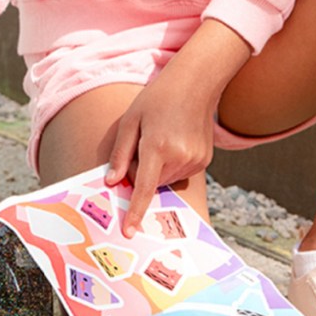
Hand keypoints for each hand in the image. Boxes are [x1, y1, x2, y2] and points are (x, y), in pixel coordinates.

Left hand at [105, 19, 251, 237]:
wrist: (195, 84)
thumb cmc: (156, 99)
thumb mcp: (130, 121)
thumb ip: (120, 153)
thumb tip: (112, 181)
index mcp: (158, 147)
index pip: (144, 188)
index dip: (135, 211)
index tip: (129, 232)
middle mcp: (180, 157)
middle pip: (151, 183)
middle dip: (141, 172)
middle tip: (142, 144)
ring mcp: (195, 160)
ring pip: (165, 180)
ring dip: (156, 169)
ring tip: (159, 138)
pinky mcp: (203, 161)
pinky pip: (178, 174)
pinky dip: (169, 165)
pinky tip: (172, 141)